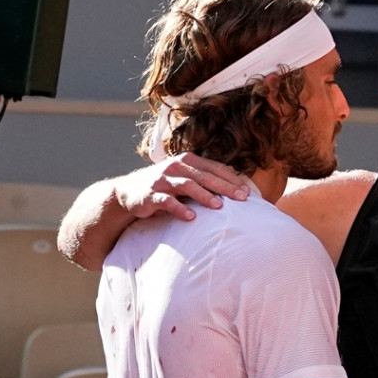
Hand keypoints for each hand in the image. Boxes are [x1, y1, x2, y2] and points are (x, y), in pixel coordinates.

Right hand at [113, 152, 250, 221]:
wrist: (129, 192)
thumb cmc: (165, 185)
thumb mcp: (185, 175)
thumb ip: (206, 175)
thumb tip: (233, 175)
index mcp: (188, 160)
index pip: (214, 168)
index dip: (232, 179)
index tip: (248, 192)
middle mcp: (176, 166)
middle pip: (205, 176)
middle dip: (225, 187)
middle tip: (242, 199)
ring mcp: (163, 180)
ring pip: (187, 185)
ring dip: (204, 196)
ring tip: (220, 207)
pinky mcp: (151, 194)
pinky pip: (167, 201)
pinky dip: (179, 208)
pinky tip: (191, 217)